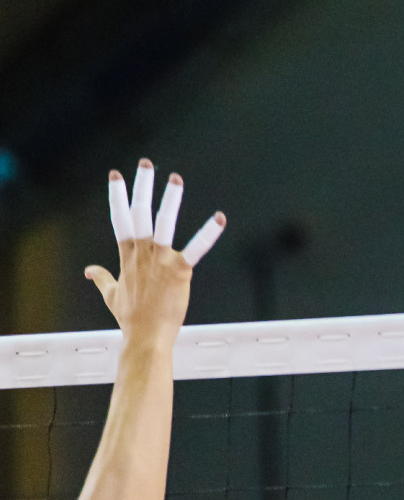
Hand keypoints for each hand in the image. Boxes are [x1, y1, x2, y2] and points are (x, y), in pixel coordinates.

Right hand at [86, 160, 225, 344]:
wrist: (146, 337)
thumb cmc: (131, 318)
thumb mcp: (111, 294)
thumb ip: (102, 278)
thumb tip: (89, 270)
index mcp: (128, 256)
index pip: (121, 219)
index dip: (118, 195)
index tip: (115, 174)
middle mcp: (142, 253)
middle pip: (140, 213)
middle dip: (142, 186)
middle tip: (146, 162)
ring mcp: (160, 261)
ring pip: (163, 224)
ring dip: (170, 200)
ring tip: (175, 178)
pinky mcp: (180, 270)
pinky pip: (195, 249)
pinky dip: (207, 234)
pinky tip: (219, 219)